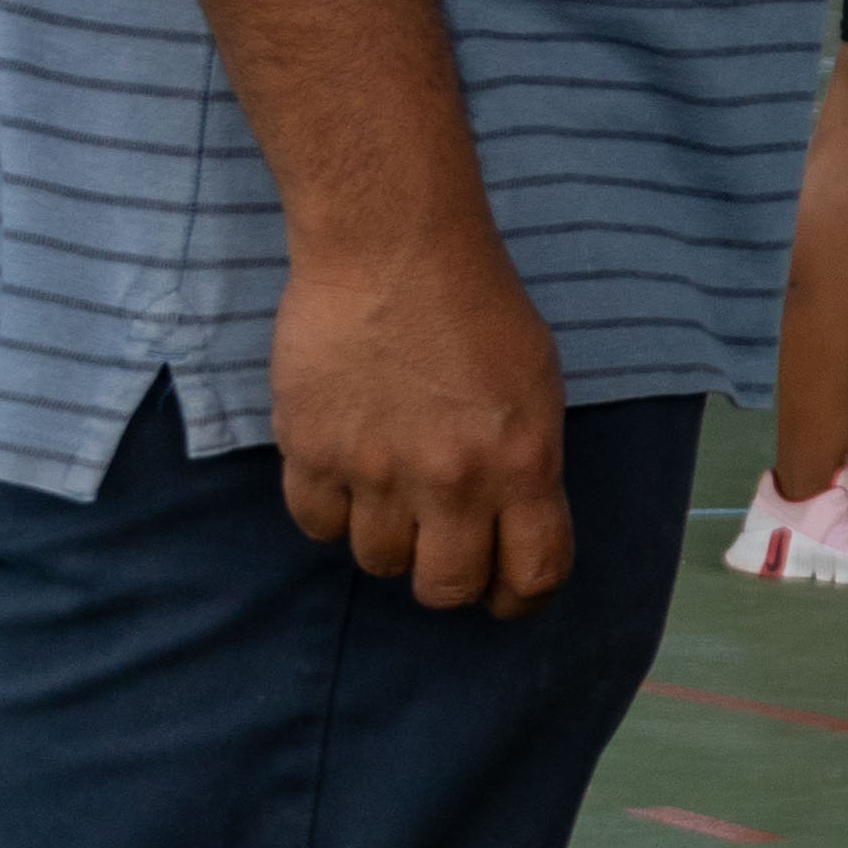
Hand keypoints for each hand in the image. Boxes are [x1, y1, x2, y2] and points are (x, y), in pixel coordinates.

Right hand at [270, 226, 570, 617]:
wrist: (392, 249)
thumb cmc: (477, 306)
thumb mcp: (537, 385)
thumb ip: (525, 461)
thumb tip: (509, 521)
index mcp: (522, 461)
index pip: (533, 572)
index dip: (523, 598)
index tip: (510, 596)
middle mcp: (450, 480)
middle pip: (444, 588)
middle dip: (449, 579)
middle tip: (445, 550)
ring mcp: (374, 470)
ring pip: (377, 561)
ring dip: (388, 539)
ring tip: (393, 493)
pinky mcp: (310, 451)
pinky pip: (316, 525)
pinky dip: (331, 513)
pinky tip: (345, 476)